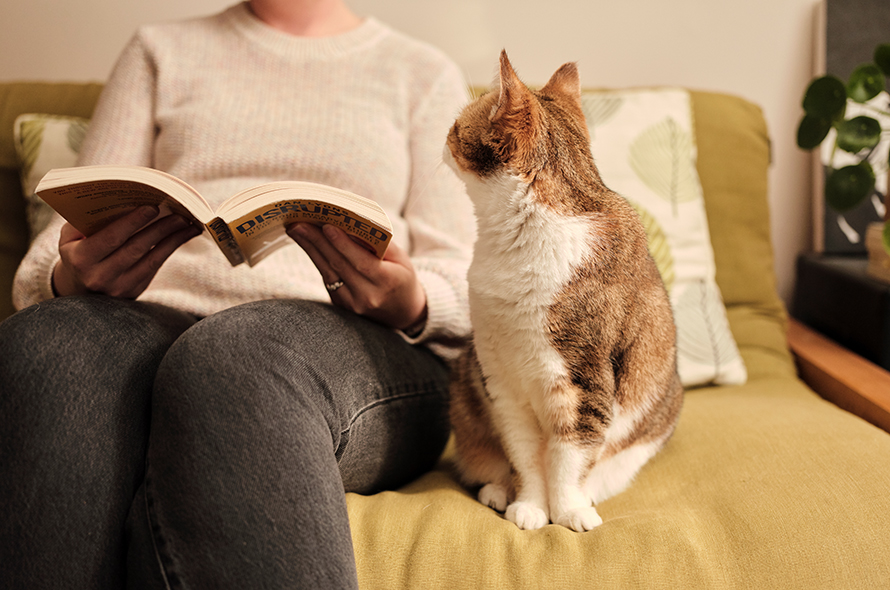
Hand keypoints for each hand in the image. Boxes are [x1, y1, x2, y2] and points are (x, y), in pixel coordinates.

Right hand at [53, 205, 201, 298]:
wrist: (79, 288)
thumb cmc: (76, 252)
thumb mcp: (70, 237)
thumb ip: (84, 221)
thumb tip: (115, 201)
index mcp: (80, 259)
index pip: (111, 237)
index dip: (133, 222)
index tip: (152, 207)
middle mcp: (99, 276)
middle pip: (135, 248)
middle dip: (159, 229)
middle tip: (177, 212)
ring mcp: (118, 287)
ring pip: (151, 260)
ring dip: (172, 239)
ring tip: (187, 221)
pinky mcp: (134, 291)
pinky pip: (156, 267)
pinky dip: (171, 249)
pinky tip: (184, 234)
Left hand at [286, 222, 426, 331]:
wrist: (402, 311)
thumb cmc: (401, 276)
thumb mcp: (400, 258)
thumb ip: (379, 242)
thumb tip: (352, 223)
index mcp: (388, 282)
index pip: (362, 262)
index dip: (343, 244)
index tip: (327, 226)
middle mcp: (368, 296)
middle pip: (339, 265)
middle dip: (318, 242)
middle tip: (300, 222)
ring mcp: (352, 304)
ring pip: (327, 272)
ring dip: (310, 248)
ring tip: (296, 229)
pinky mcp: (341, 305)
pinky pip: (327, 278)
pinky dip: (316, 258)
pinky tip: (307, 243)